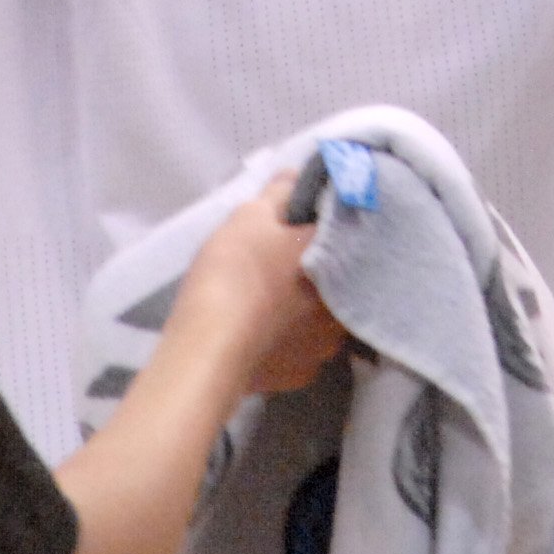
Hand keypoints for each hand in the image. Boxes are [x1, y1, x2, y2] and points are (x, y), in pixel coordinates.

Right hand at [167, 179, 348, 399]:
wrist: (209, 344)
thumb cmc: (236, 269)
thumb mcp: (252, 215)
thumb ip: (282, 193)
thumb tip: (301, 177)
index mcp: (337, 263)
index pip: (344, 242)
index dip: (324, 236)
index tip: (306, 232)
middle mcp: (341, 308)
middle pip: (336, 285)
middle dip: (318, 277)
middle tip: (288, 269)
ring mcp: (323, 347)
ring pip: (323, 323)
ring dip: (306, 313)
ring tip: (277, 305)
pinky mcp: (300, 376)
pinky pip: (302, 351)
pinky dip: (289, 343)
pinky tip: (267, 335)